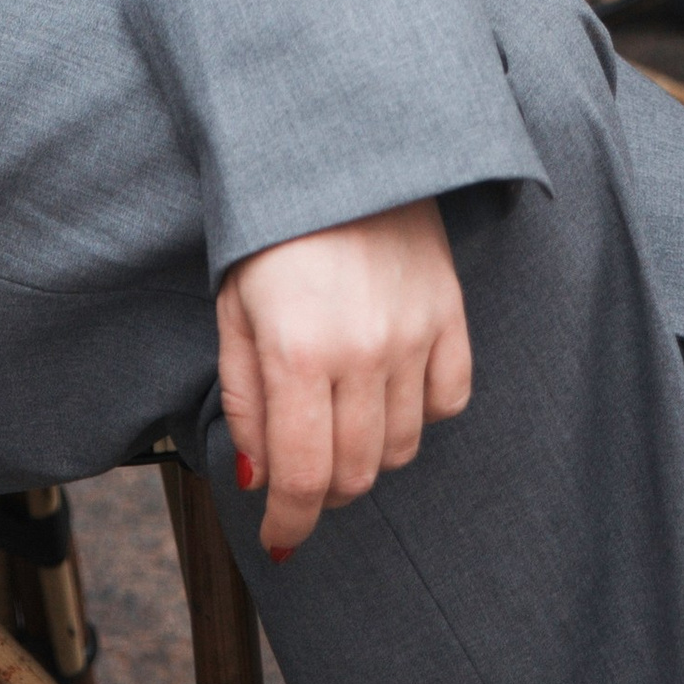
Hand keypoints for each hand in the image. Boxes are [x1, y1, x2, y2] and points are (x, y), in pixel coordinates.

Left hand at [216, 198, 471, 558]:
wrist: (333, 144)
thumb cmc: (270, 227)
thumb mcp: (233, 309)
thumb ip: (244, 399)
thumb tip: (258, 478)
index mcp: (297, 352)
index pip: (303, 478)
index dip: (289, 522)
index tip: (279, 539)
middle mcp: (362, 352)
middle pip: (356, 474)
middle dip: (323, 491)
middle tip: (303, 474)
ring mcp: (413, 333)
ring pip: (402, 447)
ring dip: (369, 453)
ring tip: (340, 418)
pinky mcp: (450, 312)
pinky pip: (449, 400)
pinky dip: (421, 413)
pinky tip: (390, 390)